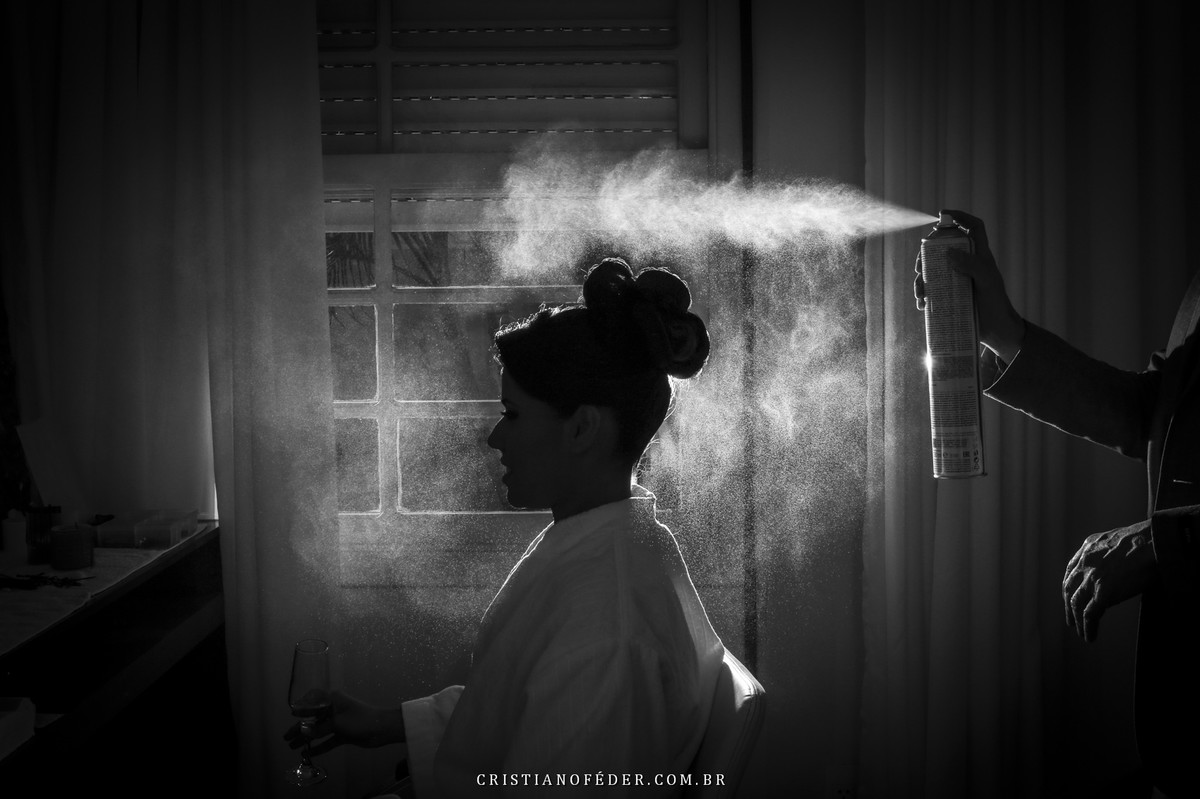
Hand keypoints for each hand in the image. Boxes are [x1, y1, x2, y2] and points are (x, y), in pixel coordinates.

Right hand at [284, 689, 405, 757]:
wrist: (382, 729)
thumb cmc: (360, 719)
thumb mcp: (338, 723)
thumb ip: (319, 728)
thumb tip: (302, 731)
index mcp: (333, 699)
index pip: (313, 701)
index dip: (301, 707)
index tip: (291, 714)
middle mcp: (334, 709)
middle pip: (313, 719)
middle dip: (299, 728)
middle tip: (286, 738)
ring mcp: (338, 722)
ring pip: (319, 731)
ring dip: (306, 739)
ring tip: (292, 747)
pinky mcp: (343, 734)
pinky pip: (328, 740)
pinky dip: (319, 746)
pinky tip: (309, 753)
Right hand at [913, 209, 1025, 361]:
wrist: (996, 331)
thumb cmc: (996, 304)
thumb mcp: (987, 282)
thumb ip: (972, 265)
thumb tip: (948, 253)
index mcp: (979, 256)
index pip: (973, 228)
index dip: (960, 216)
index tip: (942, 214)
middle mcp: (967, 264)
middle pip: (944, 247)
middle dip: (927, 252)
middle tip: (919, 265)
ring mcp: (957, 279)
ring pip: (933, 269)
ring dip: (921, 278)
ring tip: (920, 292)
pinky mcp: (949, 295)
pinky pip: (932, 290)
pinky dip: (923, 295)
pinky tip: (922, 304)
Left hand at [1062, 521, 1157, 642]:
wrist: (1157, 540)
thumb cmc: (1149, 540)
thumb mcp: (1120, 541)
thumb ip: (1109, 554)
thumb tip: (1115, 569)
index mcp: (1089, 547)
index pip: (1072, 571)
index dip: (1070, 587)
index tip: (1070, 598)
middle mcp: (1086, 560)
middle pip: (1069, 588)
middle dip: (1068, 606)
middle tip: (1071, 620)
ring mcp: (1093, 576)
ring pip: (1076, 603)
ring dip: (1076, 620)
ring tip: (1080, 632)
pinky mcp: (1104, 590)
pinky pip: (1090, 614)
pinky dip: (1088, 627)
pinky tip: (1090, 636)